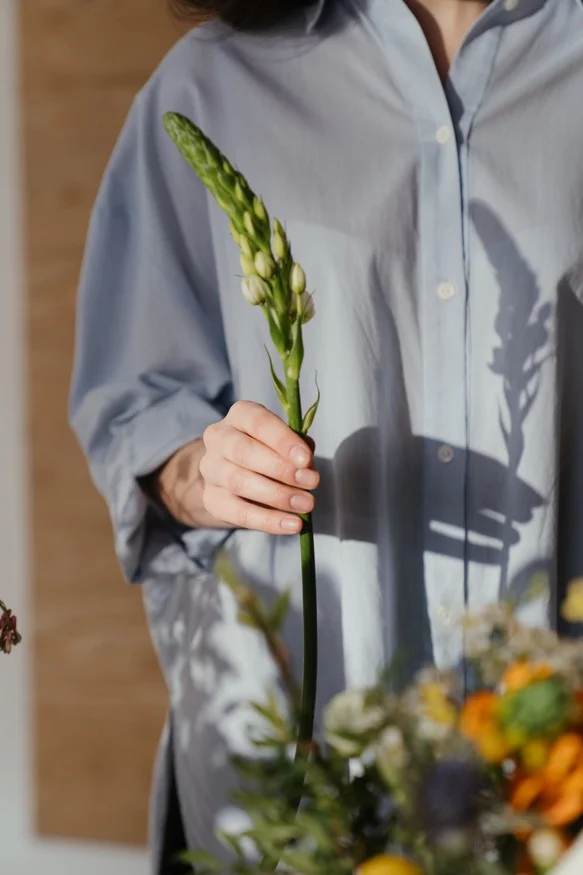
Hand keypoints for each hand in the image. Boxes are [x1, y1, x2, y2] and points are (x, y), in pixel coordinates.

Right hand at [156, 401, 318, 533]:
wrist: (238, 475)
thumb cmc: (271, 450)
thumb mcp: (287, 442)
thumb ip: (298, 448)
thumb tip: (306, 465)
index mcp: (240, 415)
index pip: (258, 421)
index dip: (282, 440)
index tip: (306, 460)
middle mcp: (218, 437)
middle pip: (244, 452)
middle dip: (281, 469)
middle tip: (311, 482)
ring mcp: (211, 469)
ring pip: (239, 482)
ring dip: (277, 495)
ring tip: (306, 504)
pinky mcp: (211, 498)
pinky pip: (238, 512)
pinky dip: (268, 521)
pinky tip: (292, 525)